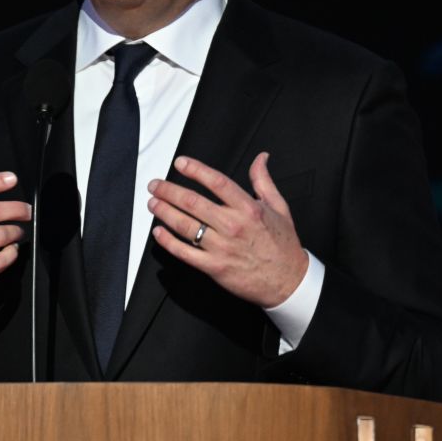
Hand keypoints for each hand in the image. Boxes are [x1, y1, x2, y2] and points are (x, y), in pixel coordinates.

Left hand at [146, 152, 308, 308]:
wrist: (288, 281)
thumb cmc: (282, 246)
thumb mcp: (279, 208)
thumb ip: (263, 181)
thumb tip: (260, 159)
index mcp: (248, 209)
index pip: (217, 182)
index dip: (196, 170)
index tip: (180, 164)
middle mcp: (233, 226)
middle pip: (193, 202)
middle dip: (169, 191)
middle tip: (155, 185)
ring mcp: (222, 247)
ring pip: (185, 225)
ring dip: (164, 212)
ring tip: (153, 203)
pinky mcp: (214, 267)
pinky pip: (185, 252)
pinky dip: (168, 242)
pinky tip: (158, 232)